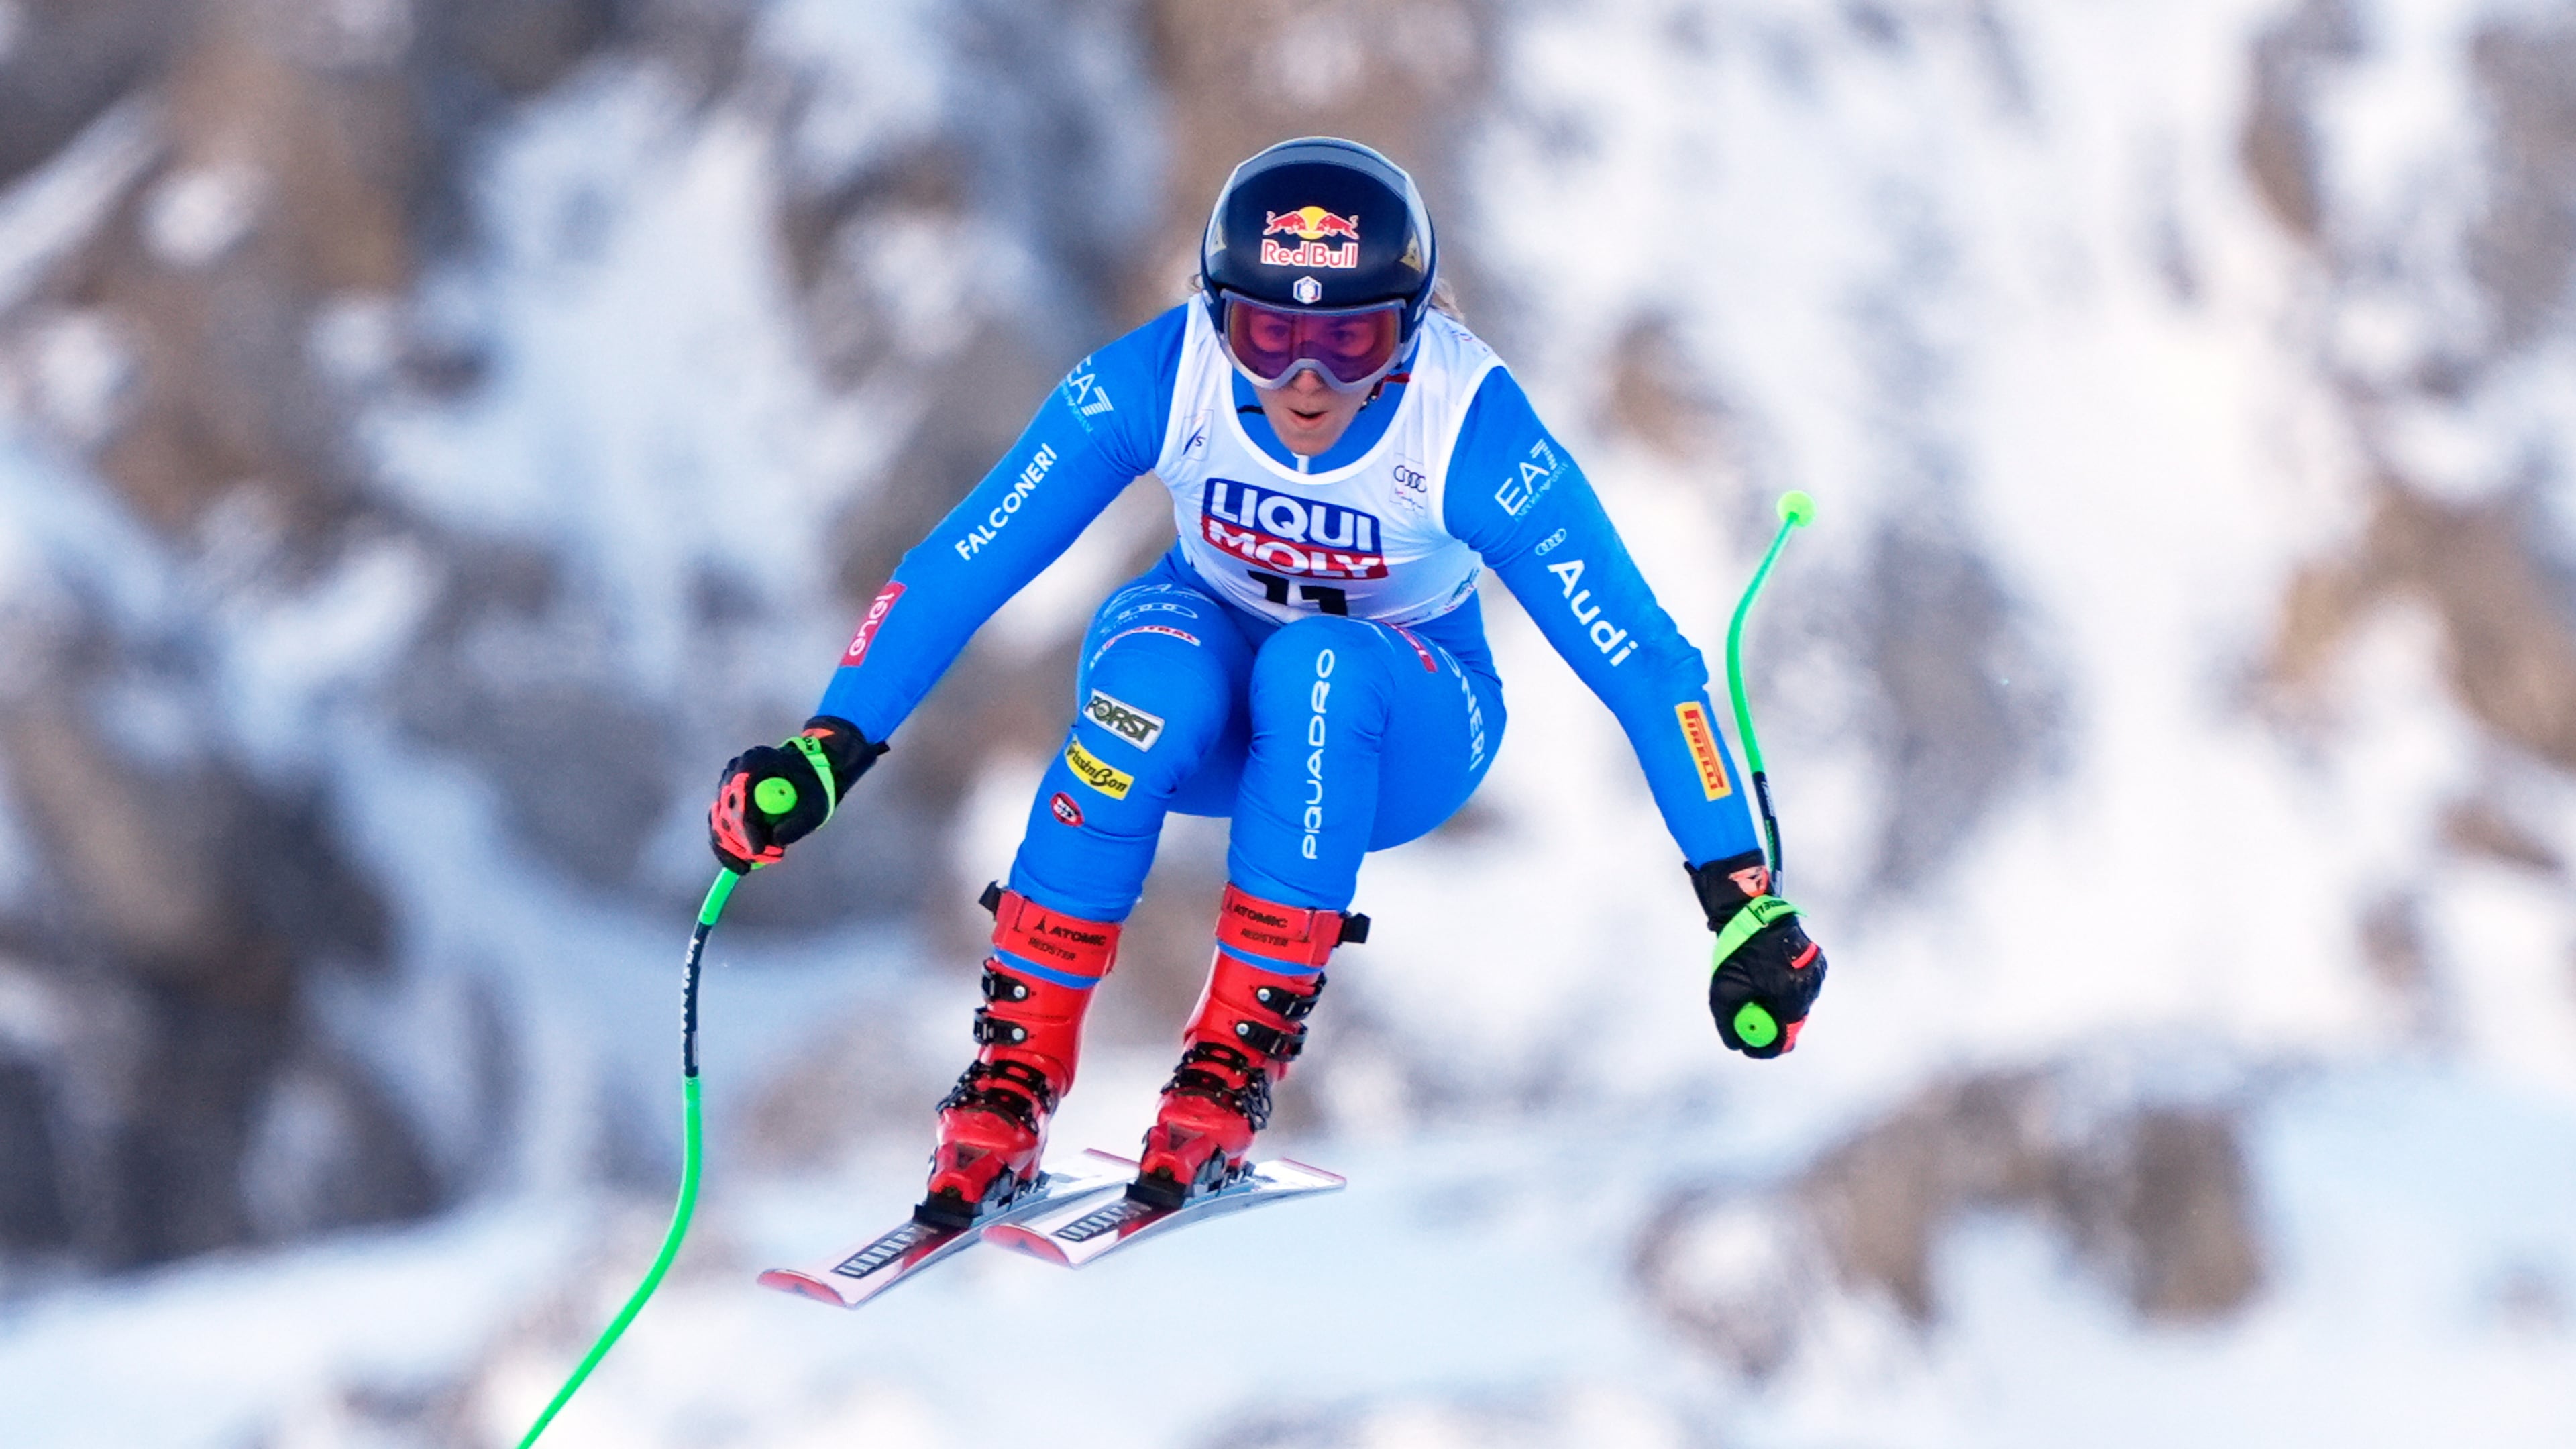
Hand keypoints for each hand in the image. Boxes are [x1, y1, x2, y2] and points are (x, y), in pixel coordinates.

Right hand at [708, 716, 884, 871]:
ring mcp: (726, 786)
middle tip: (762, 861)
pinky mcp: (724, 802)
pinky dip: (729, 850)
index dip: (746, 826)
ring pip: (719, 824)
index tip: (758, 851)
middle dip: (741, 842)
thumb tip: (775, 842)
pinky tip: (742, 866)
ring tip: (763, 860)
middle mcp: (734, 771)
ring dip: (736, 849)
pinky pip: (719, 829)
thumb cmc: (812, 787)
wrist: (804, 775)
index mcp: (756, 761)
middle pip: (725, 812)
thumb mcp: (816, 805)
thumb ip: (799, 822)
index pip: (741, 795)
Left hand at [1688, 850, 1825, 1057]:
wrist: (1755, 912)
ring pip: (1798, 1004)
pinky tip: (1770, 974)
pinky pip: (1803, 986)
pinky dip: (1787, 988)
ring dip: (1779, 1004)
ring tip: (1757, 987)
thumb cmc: (1738, 951)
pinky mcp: (1818, 962)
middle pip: (1791, 1022)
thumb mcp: (1723, 991)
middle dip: (1770, 1024)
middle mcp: (1809, 987)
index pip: (1783, 1038)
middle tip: (1750, 1019)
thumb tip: (1736, 1044)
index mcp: (1790, 996)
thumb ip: (1729, 1023)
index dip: (1764, 1047)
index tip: (1750, 1047)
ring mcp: (1816, 974)